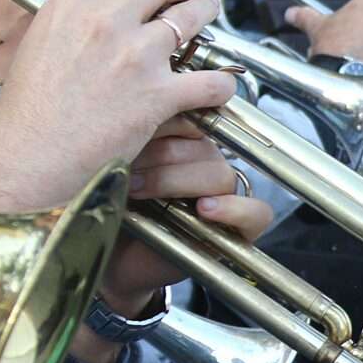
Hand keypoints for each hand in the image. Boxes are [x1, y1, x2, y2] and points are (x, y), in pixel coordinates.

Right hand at [0, 0, 237, 215]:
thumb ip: (70, 19)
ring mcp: (135, 56)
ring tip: (207, 13)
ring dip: (206, 11)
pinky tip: (217, 86)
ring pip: (192, 17)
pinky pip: (209, 81)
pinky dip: (220, 85)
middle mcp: (105, 22)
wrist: (28, 158)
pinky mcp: (158, 95)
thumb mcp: (37, 43)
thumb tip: (99, 9)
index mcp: (70, 6)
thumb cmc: (26, 111)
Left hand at [97, 123, 273, 314]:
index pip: (190, 114)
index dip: (160, 122)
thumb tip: (138, 104)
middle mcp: (204, 163)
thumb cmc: (108, 207)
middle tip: (124, 170)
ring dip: (175, 182)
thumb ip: (131, 133)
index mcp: (180, 140)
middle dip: (158, 155)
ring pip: (218, 174)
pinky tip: (203, 209)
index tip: (127, 131)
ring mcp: (222, 195)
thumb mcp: (112, 161)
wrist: (107, 258)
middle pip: (200, 145)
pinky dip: (231, 209)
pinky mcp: (236, 228)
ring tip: (138, 192)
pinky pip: (255, 212)